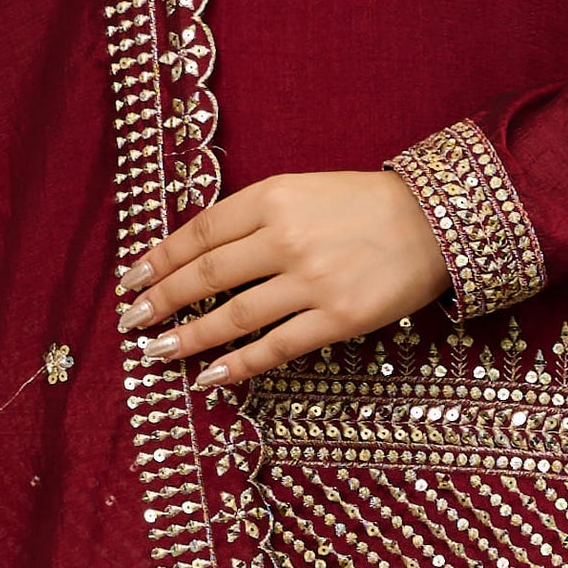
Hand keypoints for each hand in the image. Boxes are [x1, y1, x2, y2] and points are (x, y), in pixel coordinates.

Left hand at [118, 167, 447, 389]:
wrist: (437, 220)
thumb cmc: (365, 204)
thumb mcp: (303, 191)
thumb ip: (255, 217)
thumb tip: (200, 255)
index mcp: (273, 198)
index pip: (198, 233)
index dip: (158, 259)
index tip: (130, 279)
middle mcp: (286, 238)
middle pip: (206, 276)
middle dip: (160, 301)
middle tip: (130, 322)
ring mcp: (312, 281)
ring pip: (233, 317)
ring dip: (188, 337)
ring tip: (157, 352)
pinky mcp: (338, 318)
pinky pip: (276, 347)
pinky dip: (238, 364)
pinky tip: (209, 376)